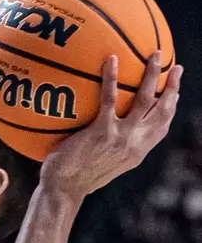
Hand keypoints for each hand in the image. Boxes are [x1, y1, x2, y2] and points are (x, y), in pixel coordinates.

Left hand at [41, 53, 182, 199]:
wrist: (65, 188)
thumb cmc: (78, 174)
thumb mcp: (105, 161)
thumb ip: (114, 145)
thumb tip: (109, 128)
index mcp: (139, 150)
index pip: (163, 125)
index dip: (172, 105)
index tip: (176, 89)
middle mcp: (136, 143)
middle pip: (163, 110)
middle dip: (173, 86)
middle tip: (176, 66)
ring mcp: (122, 137)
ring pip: (145, 100)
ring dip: (152, 75)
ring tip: (154, 54)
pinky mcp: (102, 132)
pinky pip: (110, 99)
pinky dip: (112, 77)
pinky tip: (111, 60)